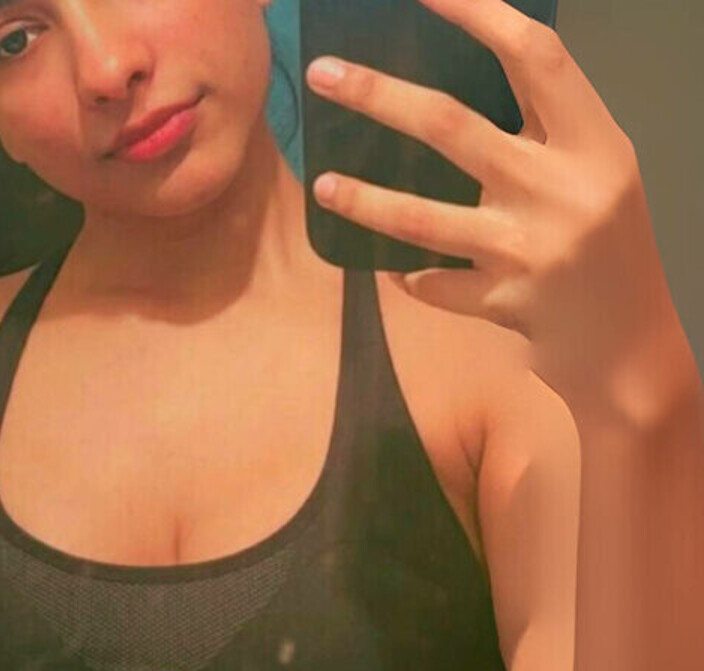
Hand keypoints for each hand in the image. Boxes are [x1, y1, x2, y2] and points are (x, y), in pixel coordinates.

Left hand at [305, 0, 677, 405]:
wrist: (633, 351)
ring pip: (425, 219)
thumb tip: (460, 84)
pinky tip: (395, 271)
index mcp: (593, 143)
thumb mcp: (598, 175)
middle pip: (453, 126)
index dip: (479, 13)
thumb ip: (544, 133)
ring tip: (325, 185)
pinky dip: (412, 277)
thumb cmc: (609, 251)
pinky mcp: (504, 304)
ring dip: (366, 200)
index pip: (534, 56)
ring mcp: (529, 250)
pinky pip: (435, 283)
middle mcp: (562, 190)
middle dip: (378, 95)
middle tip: (323, 74)